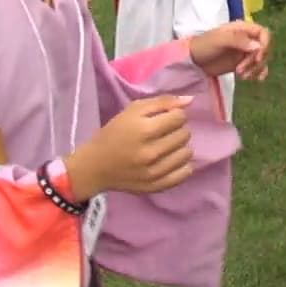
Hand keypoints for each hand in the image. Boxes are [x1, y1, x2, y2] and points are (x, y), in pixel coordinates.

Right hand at [62, 95, 195, 197]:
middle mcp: (151, 152)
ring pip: (187, 153)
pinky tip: (170, 160)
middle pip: (184, 134)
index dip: (174, 114)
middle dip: (177, 129)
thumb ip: (162, 102)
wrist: (95, 166)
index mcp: (144, 130)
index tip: (164, 118)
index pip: (180, 117)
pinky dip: (182, 166)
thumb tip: (190, 100)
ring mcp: (154, 172)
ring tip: (165, 146)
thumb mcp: (132, 110)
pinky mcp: (156, 186)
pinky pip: (185, 173)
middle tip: (163, 132)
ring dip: (179, 147)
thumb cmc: (114, 133)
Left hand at [189, 20, 269, 79]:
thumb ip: (238, 40)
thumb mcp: (219, 40)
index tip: (257, 57)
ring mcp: (245, 52)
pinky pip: (257, 67)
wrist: (193, 61)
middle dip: (255, 61)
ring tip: (241, 75)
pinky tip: (258, 79)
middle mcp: (247, 39)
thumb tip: (257, 47)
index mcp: (242, 29)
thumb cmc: (204, 46)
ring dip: (255, 69)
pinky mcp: (243, 63)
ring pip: (261, 59)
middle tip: (240, 69)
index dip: (264, 45)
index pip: (263, 33)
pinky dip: (259, 73)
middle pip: (263, 48)